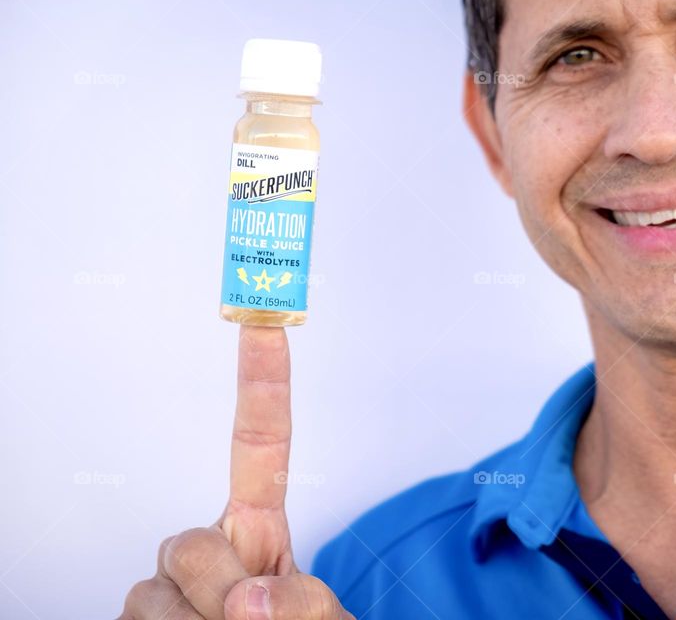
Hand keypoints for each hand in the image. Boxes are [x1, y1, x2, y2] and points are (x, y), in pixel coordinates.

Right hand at [119, 325, 353, 618]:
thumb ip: (304, 606)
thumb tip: (247, 599)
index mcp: (259, 528)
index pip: (261, 446)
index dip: (263, 384)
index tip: (265, 323)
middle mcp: (206, 546)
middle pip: (188, 545)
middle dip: (220, 591)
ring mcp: (164, 585)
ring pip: (156, 598)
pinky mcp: (132, 617)